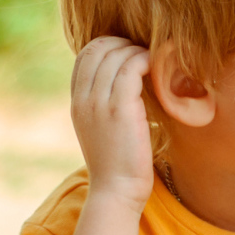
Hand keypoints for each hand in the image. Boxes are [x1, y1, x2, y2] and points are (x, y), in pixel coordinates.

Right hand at [69, 36, 154, 206]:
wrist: (116, 192)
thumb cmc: (118, 165)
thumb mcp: (103, 131)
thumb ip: (106, 106)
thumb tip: (127, 86)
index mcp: (76, 102)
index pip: (85, 55)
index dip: (108, 45)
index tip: (130, 53)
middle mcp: (83, 99)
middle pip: (98, 48)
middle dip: (124, 43)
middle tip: (146, 53)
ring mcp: (98, 102)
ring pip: (116, 55)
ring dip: (138, 50)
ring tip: (155, 59)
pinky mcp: (120, 108)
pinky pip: (131, 67)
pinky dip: (146, 60)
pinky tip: (158, 68)